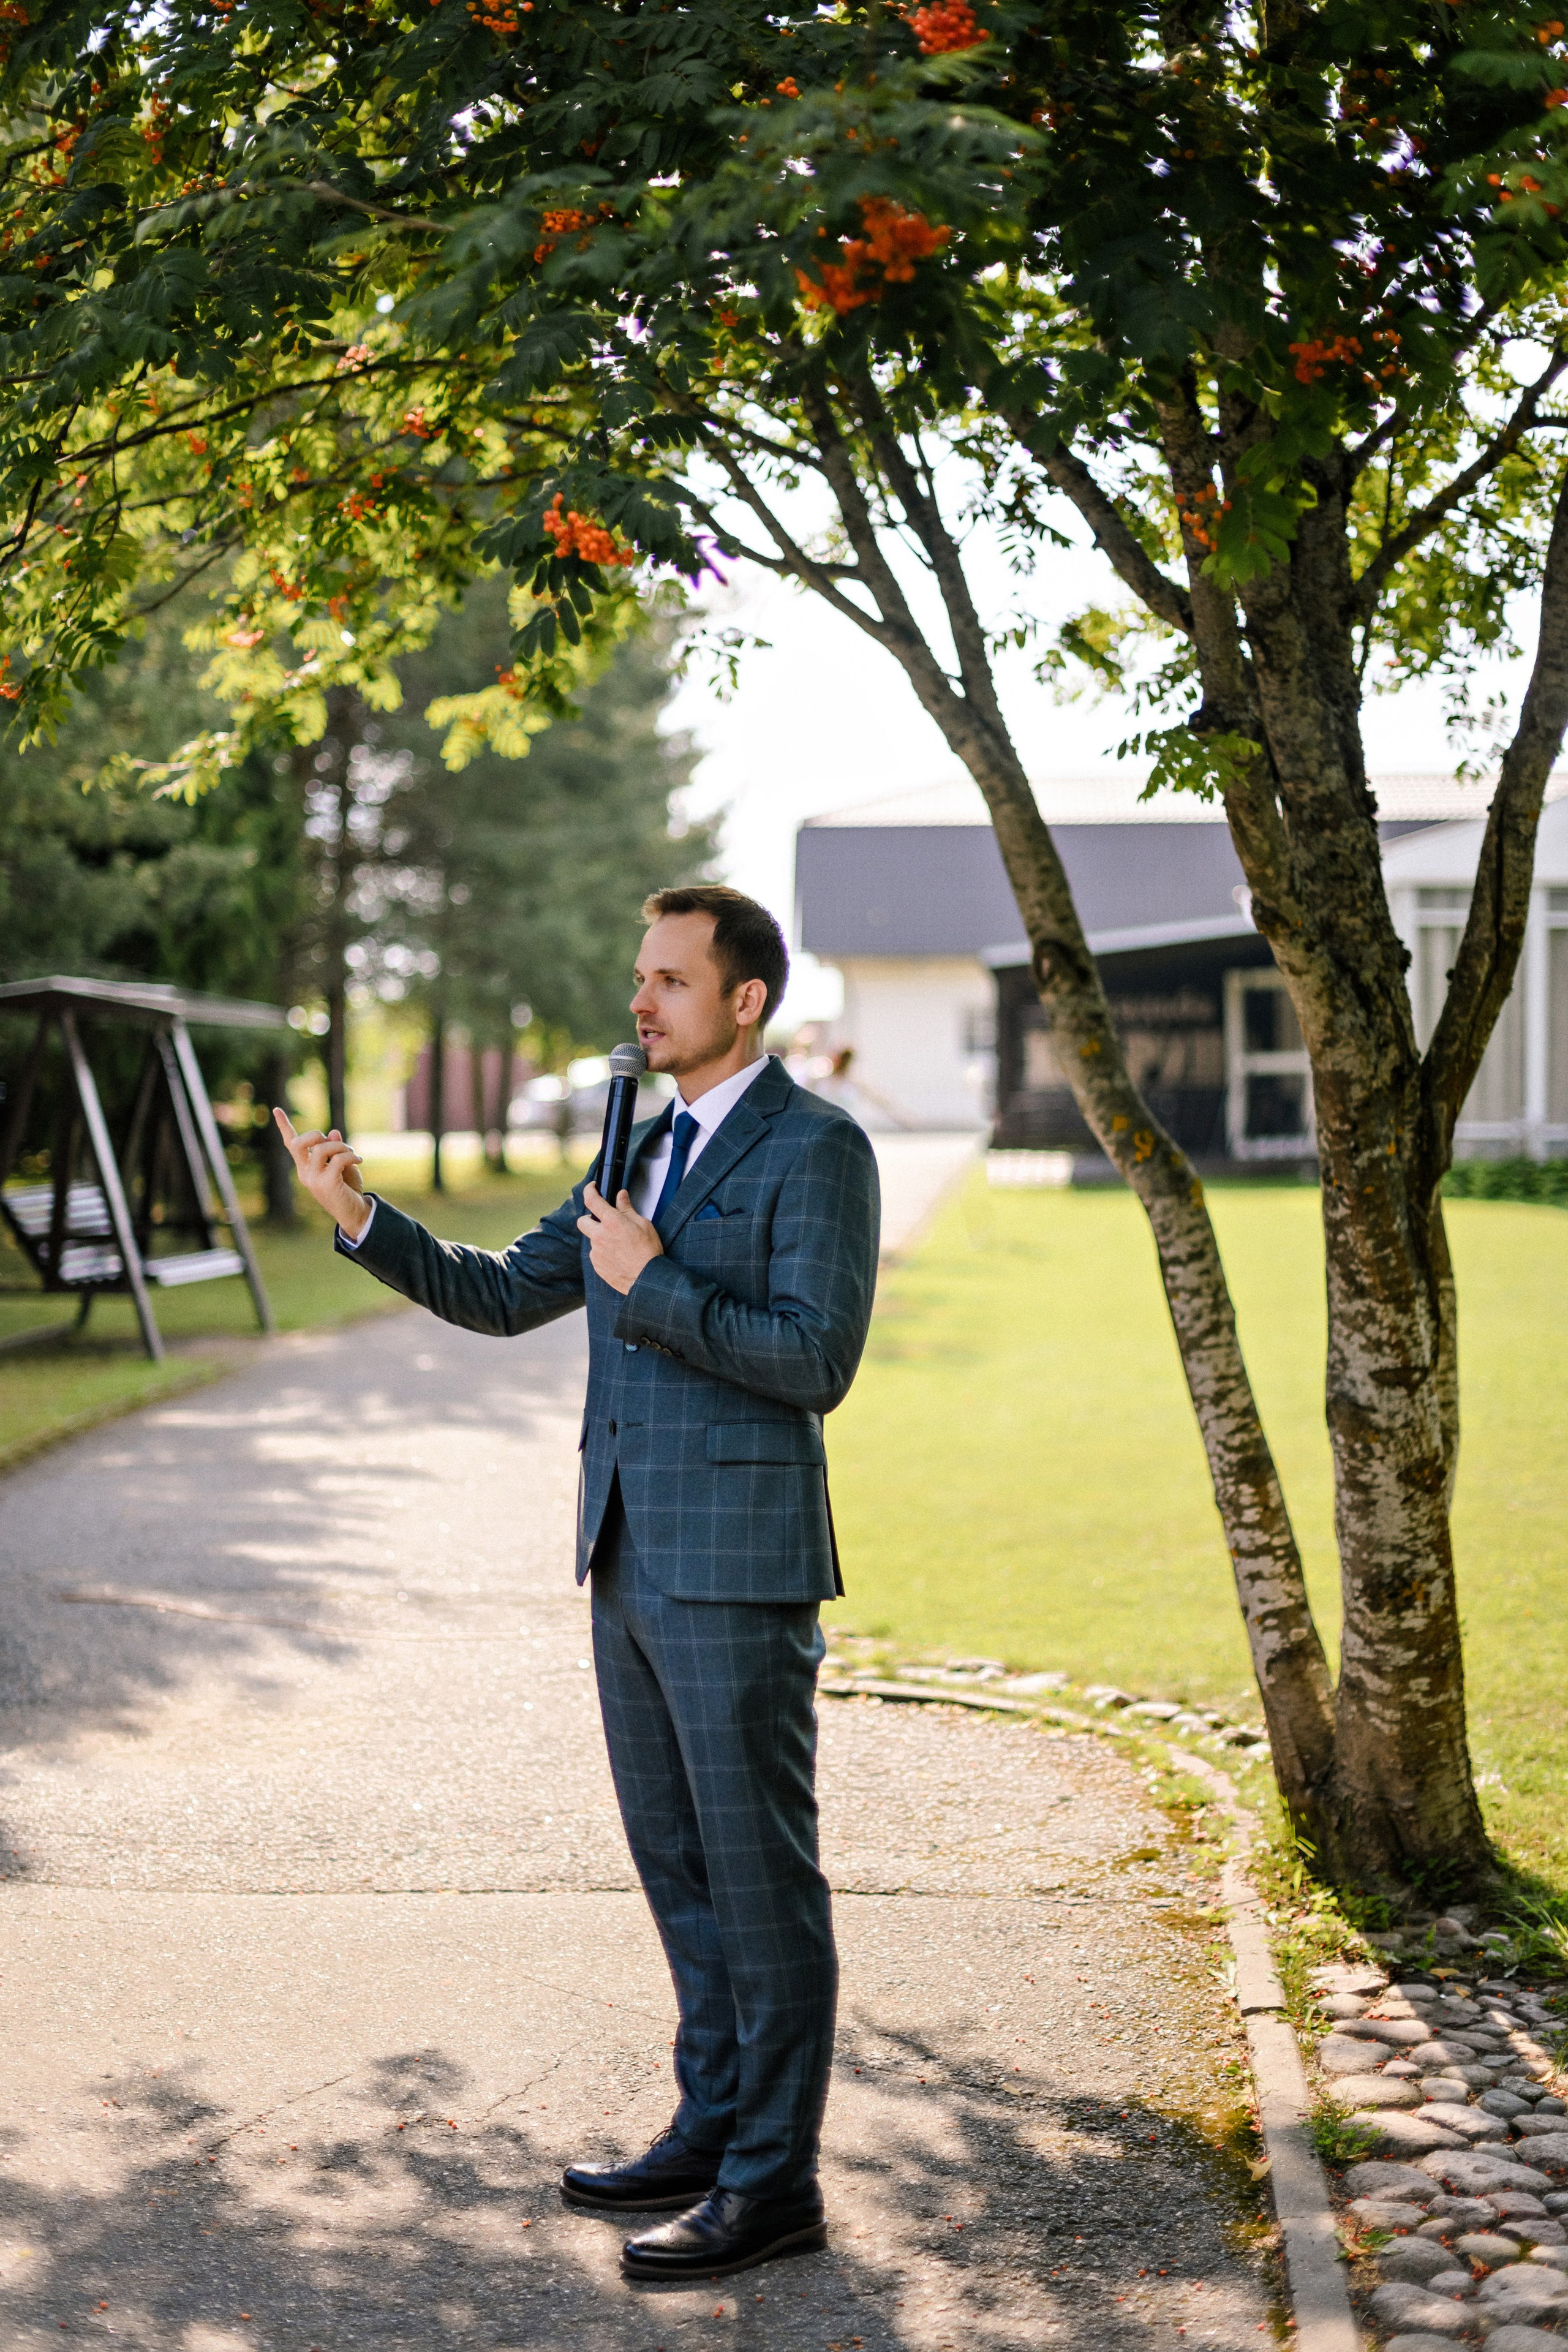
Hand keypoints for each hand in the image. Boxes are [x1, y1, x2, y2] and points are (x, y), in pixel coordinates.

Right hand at [272, 1107, 369, 1238]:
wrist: (355, 1212)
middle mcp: (305, 1173)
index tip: (276, 1109)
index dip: (284, 1126)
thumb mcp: (342, 1164)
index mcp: (306, 1167)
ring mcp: (313, 1179)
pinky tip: (359, 1160)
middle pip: (298, 1143)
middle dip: (315, 1134)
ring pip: (322, 1148)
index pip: (291, 1144)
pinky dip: (350, 1156)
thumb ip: (336, 1149)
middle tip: (335, 1141)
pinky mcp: (326, 1184)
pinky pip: (338, 1160)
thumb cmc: (347, 1188)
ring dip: (341, 1146)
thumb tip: (333, 1132)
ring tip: (352, 1154)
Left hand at [577, 1181, 661, 1294]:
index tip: (592, 1188)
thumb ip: (627, 1209)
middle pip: (582, 1221)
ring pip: (592, 1239)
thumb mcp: (642, 1224)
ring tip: (618, 1244)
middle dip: (589, 1219)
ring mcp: (597, 1252)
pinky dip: (603, 1252)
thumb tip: (621, 1196)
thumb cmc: (648, 1251)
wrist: (647, 1279)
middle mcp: (600, 1236)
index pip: (592, 1200)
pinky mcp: (597, 1265)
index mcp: (611, 1222)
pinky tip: (618, 1256)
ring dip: (600, 1238)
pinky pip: (596, 1254)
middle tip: (603, 1221)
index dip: (589, 1190)